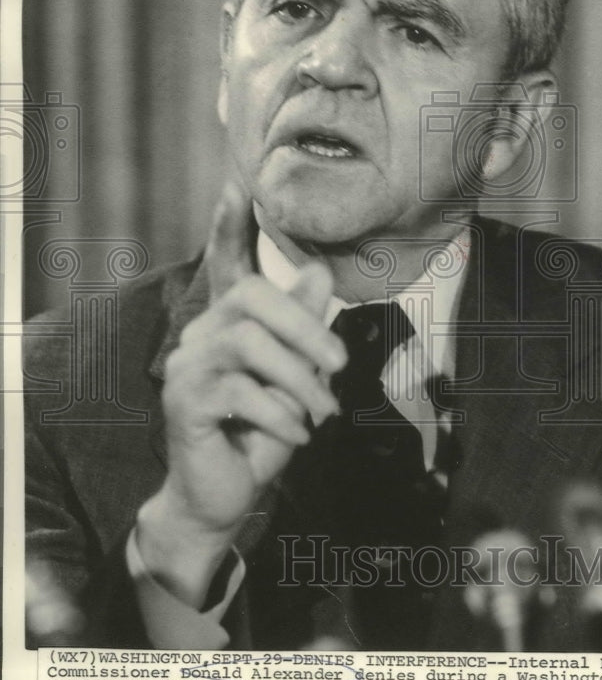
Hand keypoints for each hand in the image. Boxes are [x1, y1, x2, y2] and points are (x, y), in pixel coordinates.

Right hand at [137, 178, 346, 606]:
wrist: (225, 494)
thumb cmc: (262, 430)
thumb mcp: (295, 379)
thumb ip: (303, 330)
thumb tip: (319, 272)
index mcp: (228, 324)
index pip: (226, 265)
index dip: (230, 227)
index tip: (238, 184)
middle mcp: (200, 335)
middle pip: (251, 298)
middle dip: (304, 326)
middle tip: (340, 363)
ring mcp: (187, 368)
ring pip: (250, 346)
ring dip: (298, 381)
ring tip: (322, 413)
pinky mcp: (184, 405)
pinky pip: (243, 395)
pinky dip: (282, 417)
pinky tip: (297, 437)